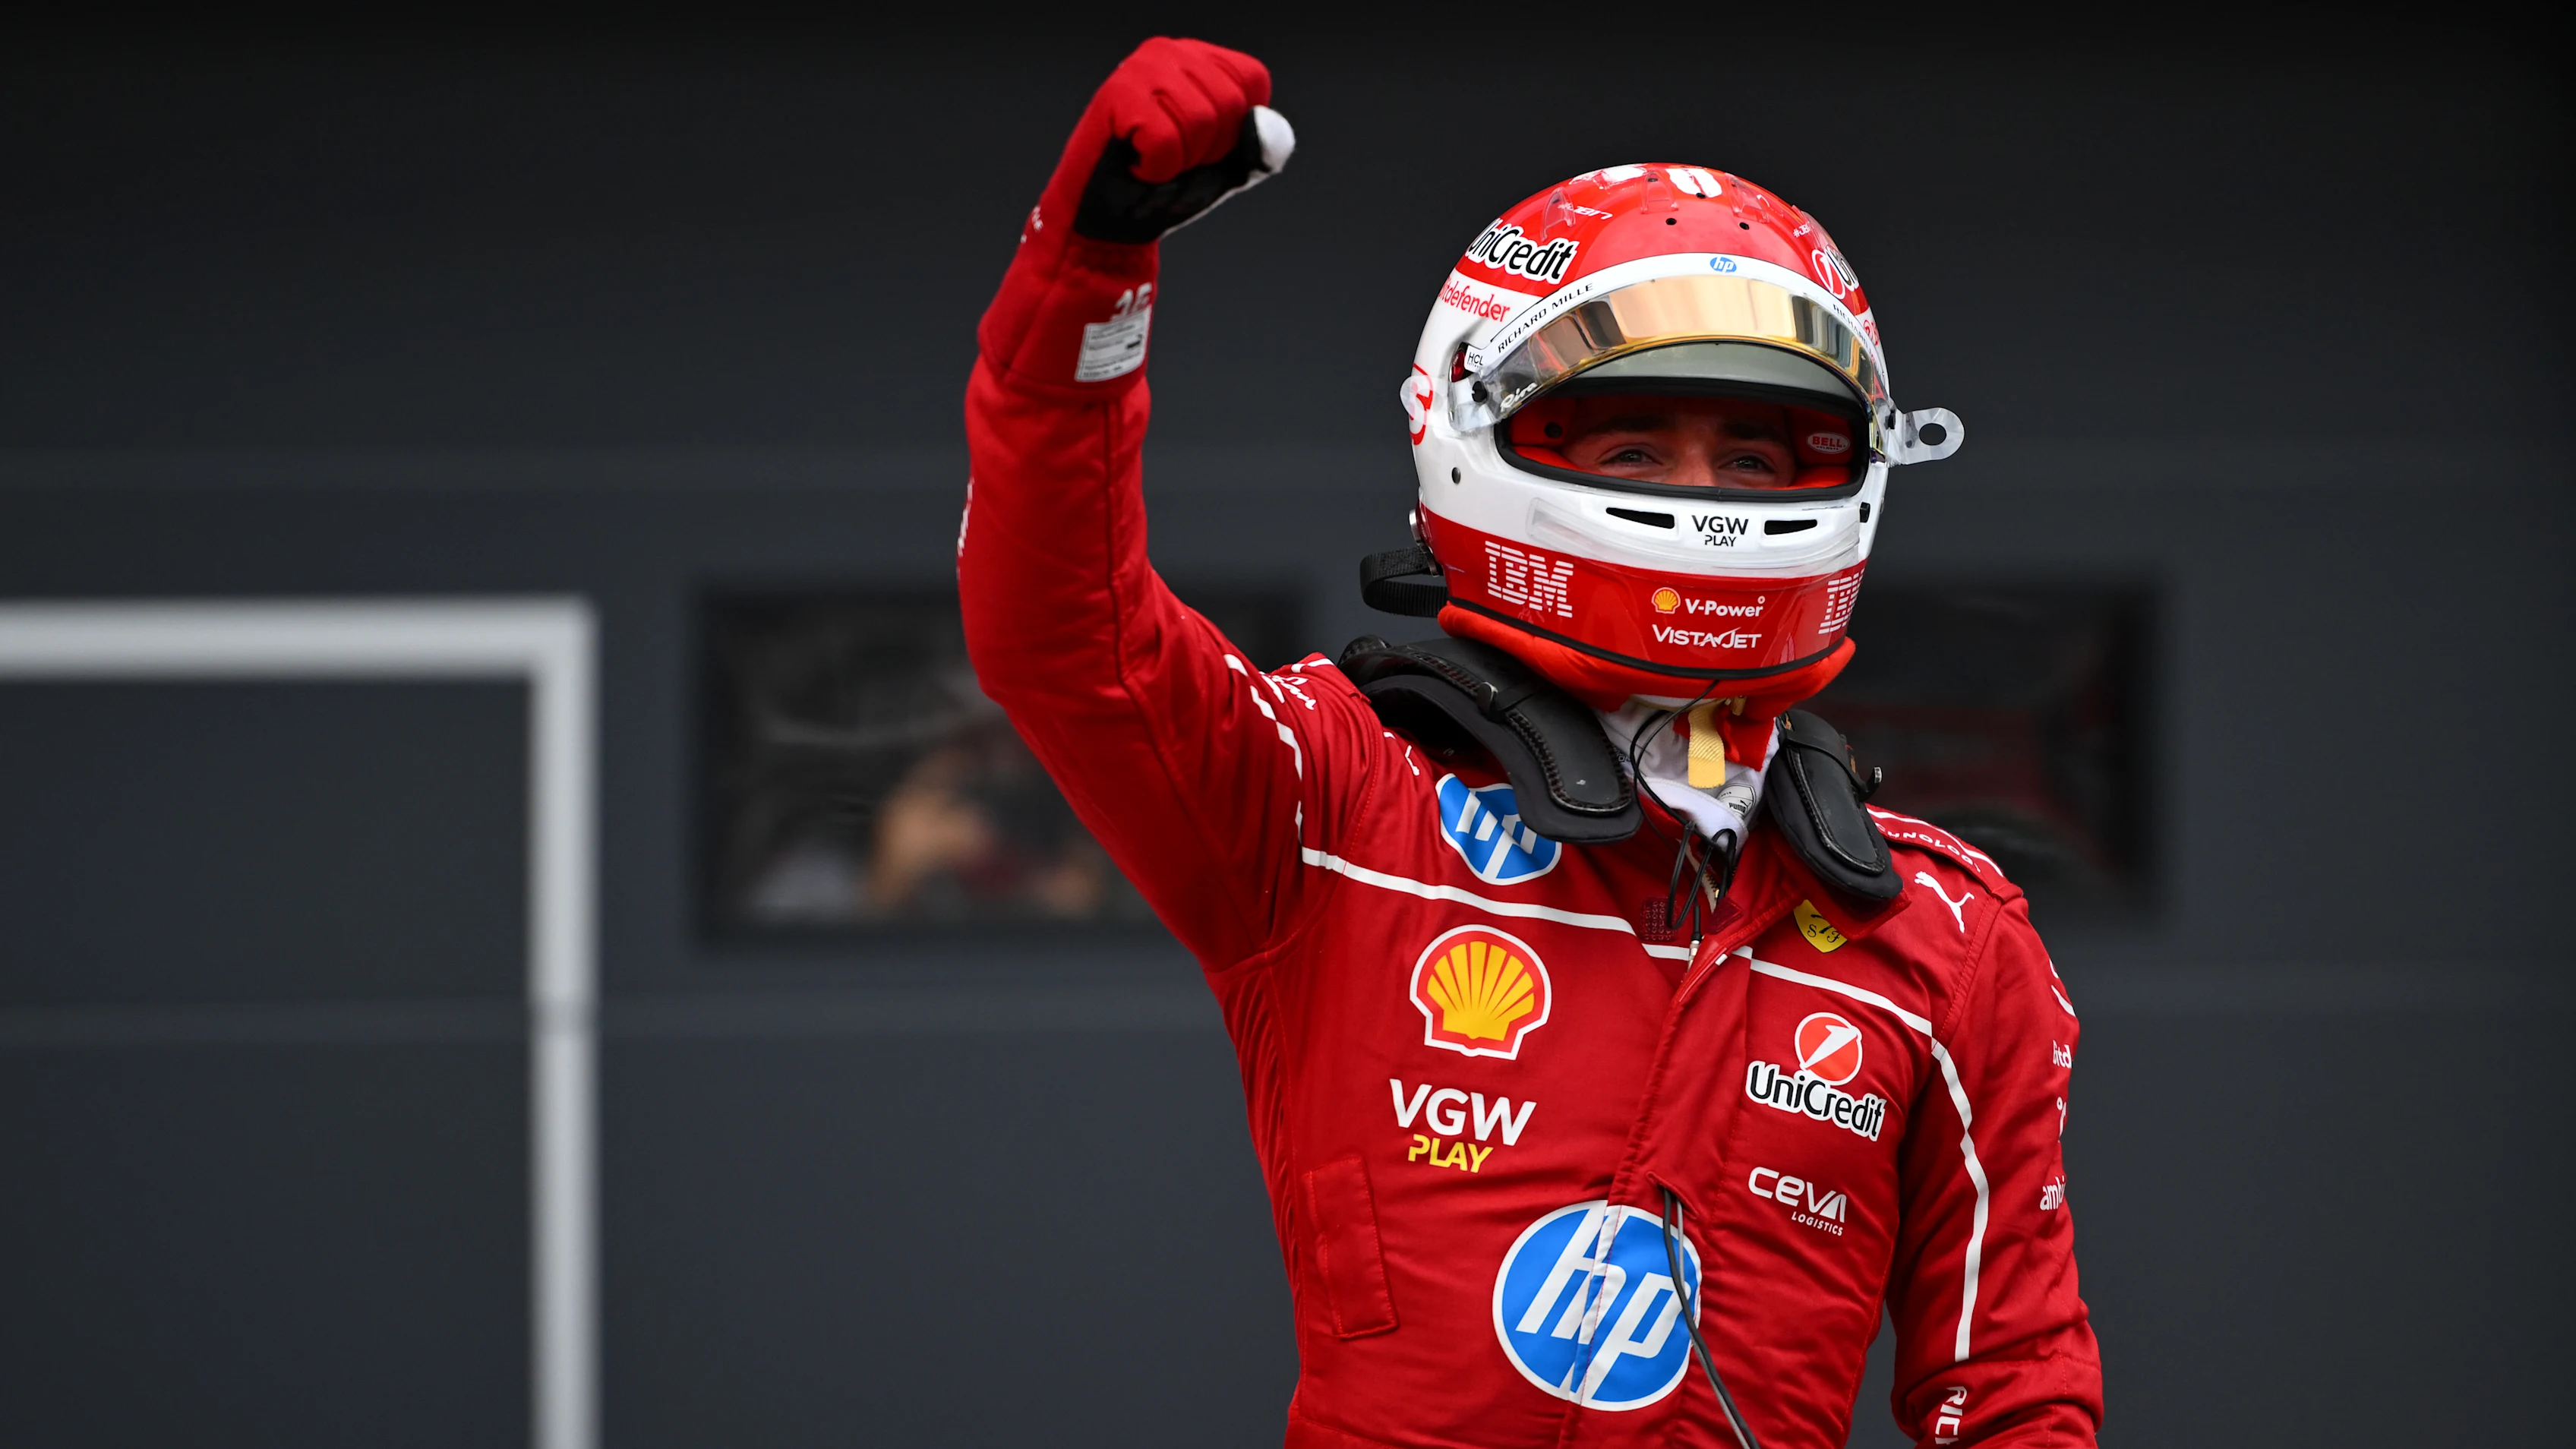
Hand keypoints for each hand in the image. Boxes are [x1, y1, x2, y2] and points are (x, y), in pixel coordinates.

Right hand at [1039, 37, 1294, 245]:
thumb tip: (1260, 123)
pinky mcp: (1117, 95)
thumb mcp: (1229, 170)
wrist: (1111, 220)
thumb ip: (1261, 149)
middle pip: (1229, 103)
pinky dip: (1156, 170)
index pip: (1252, 80)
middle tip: (1175, 160)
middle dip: (1209, 151)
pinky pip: (1164, 141)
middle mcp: (1171, 53)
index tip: (1204, 148)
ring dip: (1182, 163)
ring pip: (1199, 121)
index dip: (1237, 131)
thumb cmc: (1167, 188)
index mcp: (1202, 61)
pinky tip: (1136, 166)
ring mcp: (1142, 69)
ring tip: (1156, 163)